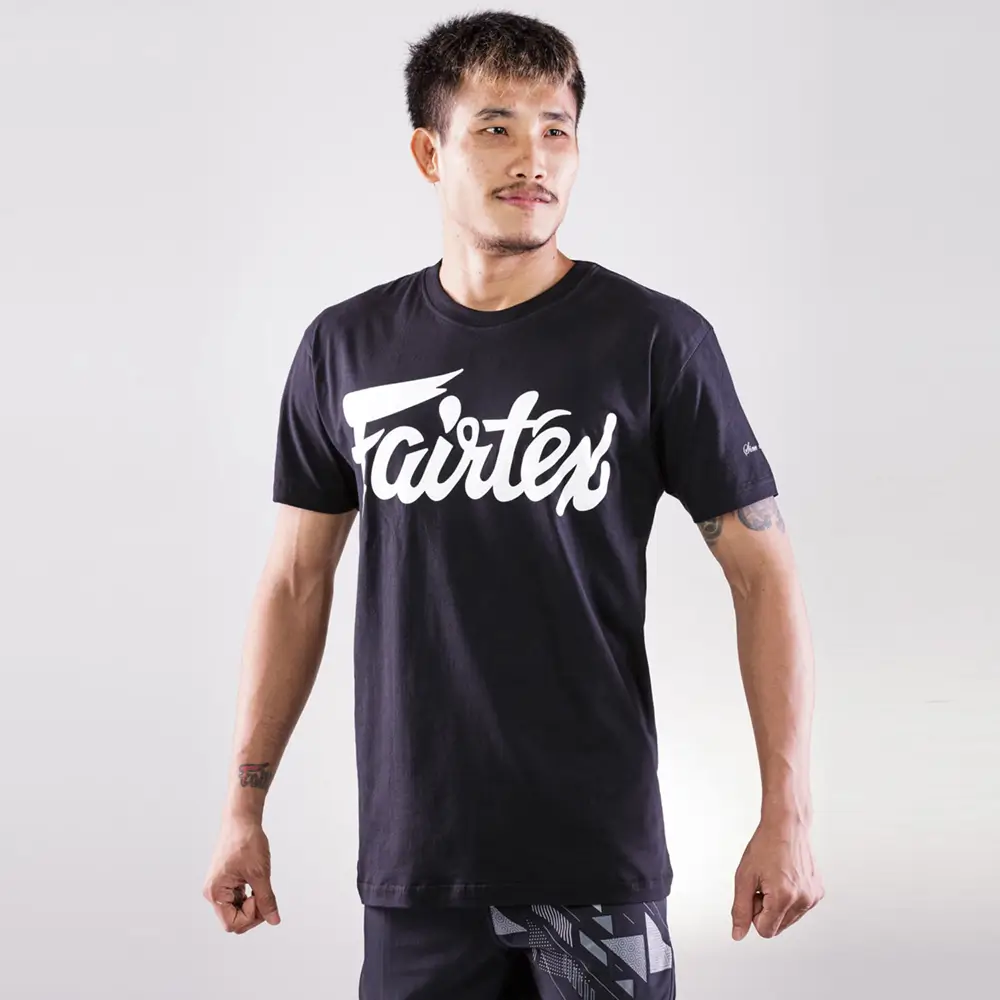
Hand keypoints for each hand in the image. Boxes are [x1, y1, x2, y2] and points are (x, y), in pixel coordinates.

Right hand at [202, 815, 281, 932]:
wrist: (242, 820)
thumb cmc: (247, 842)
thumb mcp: (260, 873)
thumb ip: (266, 899)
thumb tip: (274, 920)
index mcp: (216, 893)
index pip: (233, 924)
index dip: (251, 916)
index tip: (260, 896)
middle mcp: (213, 893)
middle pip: (234, 920)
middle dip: (252, 912)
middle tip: (263, 892)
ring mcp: (219, 888)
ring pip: (237, 911)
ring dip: (252, 904)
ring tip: (260, 884)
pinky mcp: (226, 882)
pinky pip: (237, 900)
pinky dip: (249, 896)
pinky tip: (256, 883)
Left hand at [731, 816, 823, 939]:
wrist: (786, 825)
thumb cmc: (764, 846)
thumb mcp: (744, 877)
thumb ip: (740, 909)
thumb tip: (738, 935)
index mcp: (784, 897)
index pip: (765, 931)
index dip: (754, 914)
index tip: (755, 893)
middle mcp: (803, 899)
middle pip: (777, 927)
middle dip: (766, 910)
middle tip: (763, 884)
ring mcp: (813, 896)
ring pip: (788, 919)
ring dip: (778, 905)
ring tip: (774, 879)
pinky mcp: (818, 891)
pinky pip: (799, 908)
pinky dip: (790, 898)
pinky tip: (786, 877)